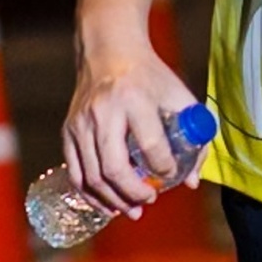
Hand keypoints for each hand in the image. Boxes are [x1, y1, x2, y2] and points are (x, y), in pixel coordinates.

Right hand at [62, 32, 190, 213]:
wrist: (109, 51)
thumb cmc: (149, 76)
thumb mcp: (178, 96)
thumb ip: (192, 137)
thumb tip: (192, 181)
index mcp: (135, 99)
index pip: (151, 145)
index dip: (164, 169)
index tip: (171, 176)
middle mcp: (104, 112)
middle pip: (115, 167)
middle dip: (134, 193)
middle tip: (150, 200)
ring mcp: (81, 123)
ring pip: (93, 176)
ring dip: (114, 201)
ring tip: (133, 210)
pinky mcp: (68, 131)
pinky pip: (76, 173)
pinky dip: (91, 195)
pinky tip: (108, 205)